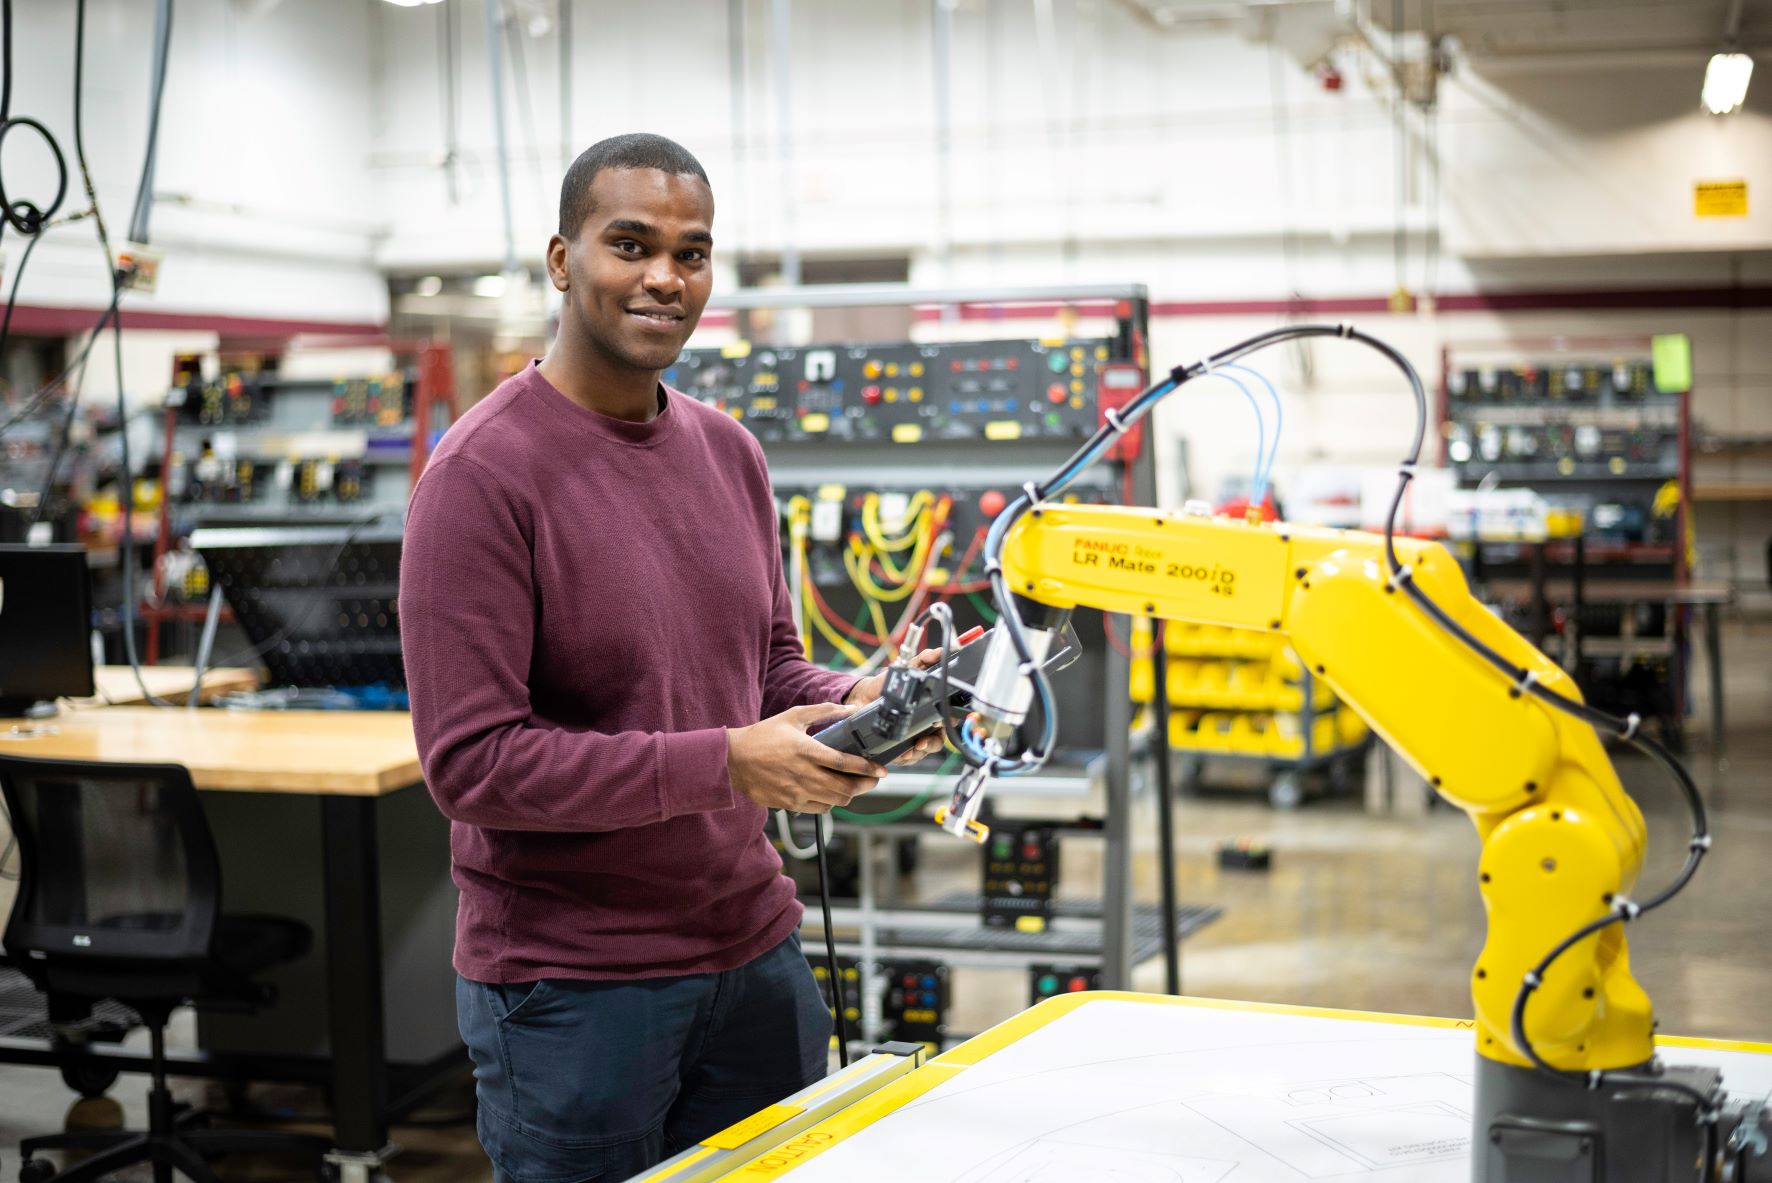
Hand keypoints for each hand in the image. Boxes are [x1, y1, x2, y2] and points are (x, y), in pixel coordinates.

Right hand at [727, 702, 888, 813]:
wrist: (733, 760)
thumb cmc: (763, 735)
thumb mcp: (793, 716)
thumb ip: (824, 711)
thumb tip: (850, 710)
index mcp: (806, 750)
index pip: (845, 764)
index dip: (868, 768)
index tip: (882, 770)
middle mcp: (803, 774)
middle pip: (845, 788)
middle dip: (865, 785)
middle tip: (873, 779)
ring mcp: (797, 792)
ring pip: (835, 801)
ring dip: (849, 794)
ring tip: (853, 785)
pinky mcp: (790, 804)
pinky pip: (820, 809)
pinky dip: (830, 802)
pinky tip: (830, 791)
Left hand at [845, 648, 947, 764]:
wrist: (861, 698)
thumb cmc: (885, 685)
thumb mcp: (906, 668)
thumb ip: (924, 659)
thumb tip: (940, 652)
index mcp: (930, 707)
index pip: (947, 718)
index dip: (947, 723)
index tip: (937, 724)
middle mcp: (924, 725)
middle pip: (937, 740)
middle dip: (931, 744)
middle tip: (922, 742)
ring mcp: (912, 738)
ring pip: (923, 752)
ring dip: (918, 752)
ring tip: (911, 748)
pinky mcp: (898, 748)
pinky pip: (906, 758)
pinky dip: (904, 757)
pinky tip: (900, 752)